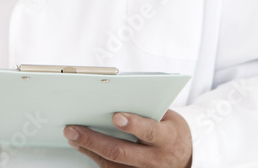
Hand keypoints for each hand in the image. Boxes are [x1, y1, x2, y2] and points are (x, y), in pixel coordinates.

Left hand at [65, 109, 191, 167]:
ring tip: (72, 136)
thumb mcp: (169, 117)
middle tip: (74, 129)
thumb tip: (118, 96)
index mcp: (168, 138)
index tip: (116, 116)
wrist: (185, 158)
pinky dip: (95, 157)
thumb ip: (147, 109)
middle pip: (122, 152)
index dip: (133, 124)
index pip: (149, 131)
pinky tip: (83, 146)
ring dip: (89, 149)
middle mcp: (155, 159)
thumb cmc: (171, 132)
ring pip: (112, 164)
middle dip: (94, 140)